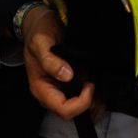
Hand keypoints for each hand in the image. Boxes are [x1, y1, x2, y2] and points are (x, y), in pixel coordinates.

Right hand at [21, 5, 95, 120]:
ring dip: (93, 100)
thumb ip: (51, 60)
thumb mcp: (41, 43)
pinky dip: (93, 93)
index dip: (80, 102)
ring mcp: (60, 89)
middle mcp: (51, 92)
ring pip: (79, 108)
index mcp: (41, 88)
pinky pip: (81, 96)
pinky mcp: (68, 83)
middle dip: (89, 103)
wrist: (39, 24)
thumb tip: (66, 75)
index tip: (89, 84)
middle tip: (95, 84)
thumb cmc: (38, 33)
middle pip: (72, 113)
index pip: (63, 109)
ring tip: (98, 83)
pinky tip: (96, 79)